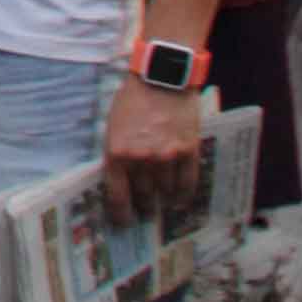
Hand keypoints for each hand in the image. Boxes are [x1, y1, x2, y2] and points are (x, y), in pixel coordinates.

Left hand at [105, 70, 209, 216]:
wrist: (162, 77)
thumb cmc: (133, 99)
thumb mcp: (113, 126)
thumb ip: (116, 154)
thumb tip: (118, 181)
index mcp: (117, 154)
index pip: (117, 198)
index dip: (121, 216)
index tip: (124, 223)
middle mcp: (141, 160)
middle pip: (143, 197)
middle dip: (143, 208)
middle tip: (144, 213)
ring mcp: (166, 157)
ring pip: (165, 192)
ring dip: (163, 201)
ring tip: (163, 205)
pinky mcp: (188, 151)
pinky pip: (188, 184)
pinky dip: (184, 196)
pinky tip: (180, 201)